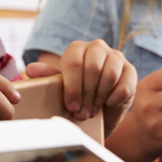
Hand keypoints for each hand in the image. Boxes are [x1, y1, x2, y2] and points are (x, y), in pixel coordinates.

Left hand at [22, 39, 137, 129]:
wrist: (100, 111)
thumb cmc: (77, 96)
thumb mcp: (60, 88)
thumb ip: (48, 78)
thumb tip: (31, 69)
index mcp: (77, 49)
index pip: (74, 61)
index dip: (73, 86)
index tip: (71, 106)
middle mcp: (97, 48)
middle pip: (93, 67)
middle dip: (87, 95)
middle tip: (82, 113)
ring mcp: (116, 57)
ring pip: (110, 75)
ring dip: (100, 98)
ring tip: (93, 111)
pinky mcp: (131, 71)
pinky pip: (124, 85)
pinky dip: (115, 99)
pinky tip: (108, 104)